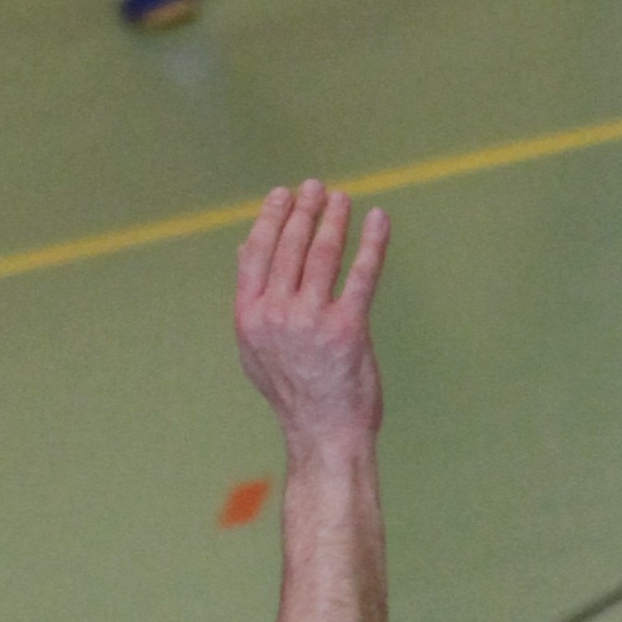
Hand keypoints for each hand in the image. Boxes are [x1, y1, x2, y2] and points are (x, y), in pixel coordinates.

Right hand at [234, 181, 387, 452]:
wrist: (322, 432)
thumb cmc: (293, 392)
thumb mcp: (255, 348)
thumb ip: (251, 300)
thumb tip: (242, 251)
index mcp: (249, 316)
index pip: (257, 253)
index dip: (271, 218)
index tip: (283, 195)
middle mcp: (276, 314)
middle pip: (290, 247)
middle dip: (305, 210)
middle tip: (317, 188)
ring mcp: (311, 320)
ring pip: (323, 254)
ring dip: (334, 219)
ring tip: (341, 200)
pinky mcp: (347, 328)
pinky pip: (362, 274)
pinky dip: (372, 242)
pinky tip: (378, 220)